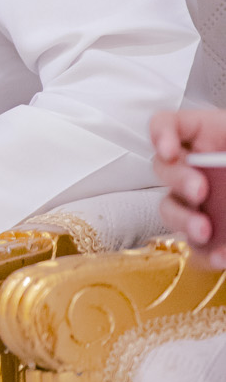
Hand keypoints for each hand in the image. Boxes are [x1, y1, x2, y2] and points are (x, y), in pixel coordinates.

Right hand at [151, 107, 225, 267]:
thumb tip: (222, 170)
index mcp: (212, 136)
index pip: (167, 125)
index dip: (161, 134)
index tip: (170, 150)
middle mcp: (200, 168)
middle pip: (164, 169)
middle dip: (178, 180)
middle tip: (200, 190)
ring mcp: (202, 204)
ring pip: (171, 209)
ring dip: (184, 220)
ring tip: (205, 230)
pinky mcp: (210, 237)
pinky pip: (195, 248)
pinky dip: (206, 254)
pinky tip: (222, 256)